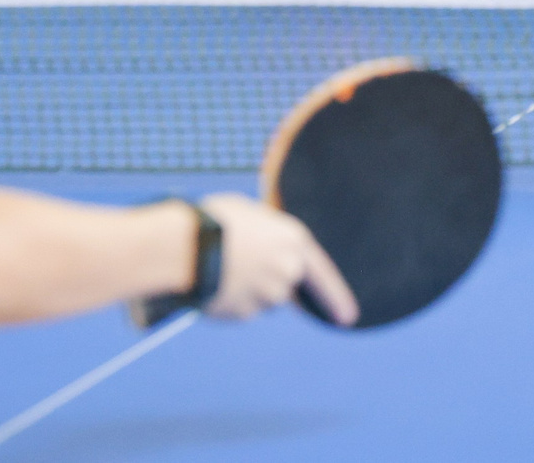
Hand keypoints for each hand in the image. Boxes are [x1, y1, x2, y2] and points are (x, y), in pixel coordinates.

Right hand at [197, 194, 356, 323]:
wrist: (185, 245)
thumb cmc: (214, 220)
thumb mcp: (249, 215)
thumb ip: (267, 236)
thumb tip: (266, 248)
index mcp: (293, 242)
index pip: (322, 274)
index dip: (336, 296)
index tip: (348, 318)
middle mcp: (288, 272)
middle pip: (284, 286)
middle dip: (266, 280)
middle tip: (240, 266)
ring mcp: (267, 297)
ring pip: (260, 299)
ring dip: (245, 289)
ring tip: (218, 265)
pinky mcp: (244, 314)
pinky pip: (239, 309)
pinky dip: (228, 300)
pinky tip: (212, 281)